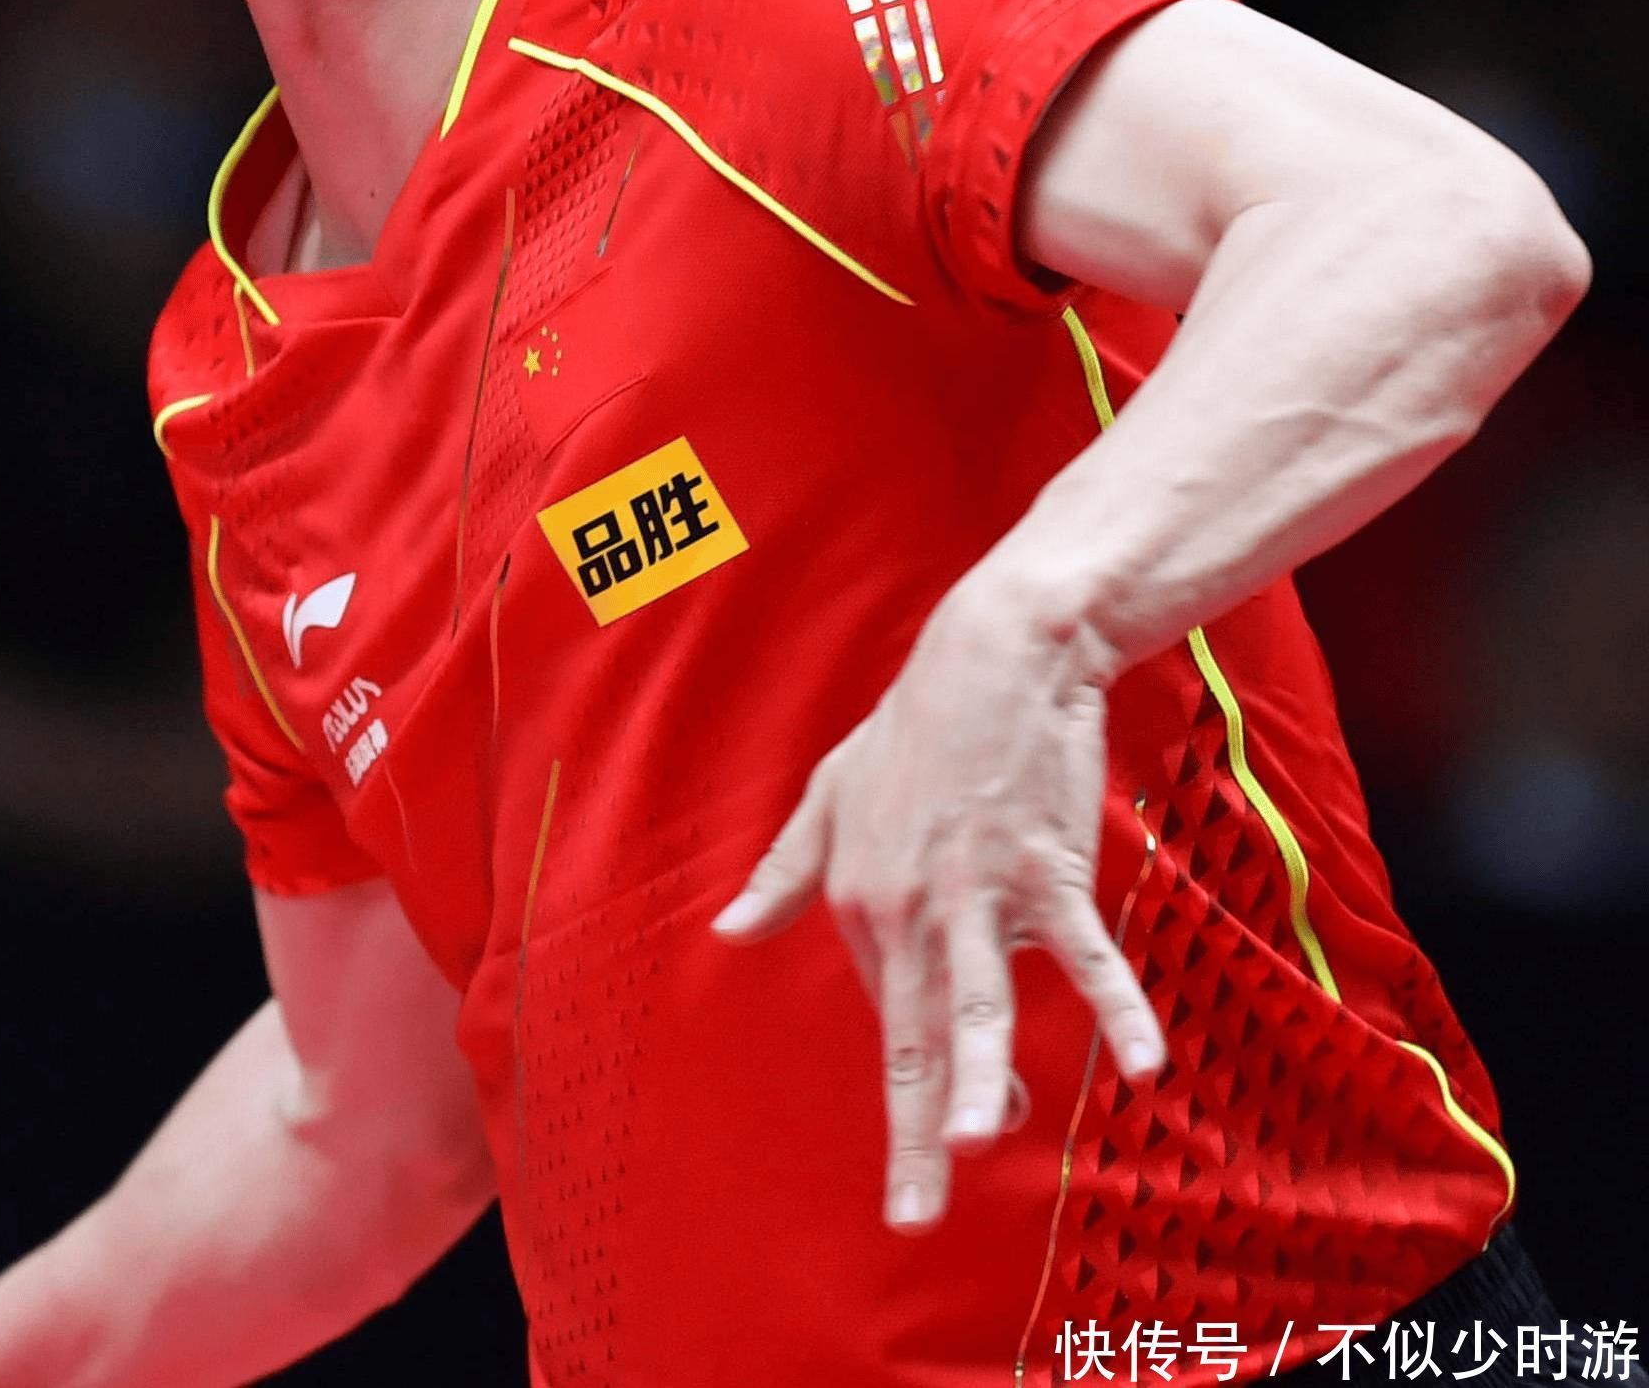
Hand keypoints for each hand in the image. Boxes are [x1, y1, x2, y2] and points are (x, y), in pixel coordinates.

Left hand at [709, 569, 1166, 1230]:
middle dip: (915, 1131)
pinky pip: (1083, 951)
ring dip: (977, 1071)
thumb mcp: (829, 796)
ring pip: (978, 998)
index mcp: (857, 898)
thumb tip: (726, 934)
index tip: (941, 1138)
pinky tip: (1143, 1064)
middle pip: (913, 1034)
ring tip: (974, 1141)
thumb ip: (783, 872)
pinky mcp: (1044, 866)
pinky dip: (1116, 1006)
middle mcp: (909, 905)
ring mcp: (979, 888)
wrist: (992, 655)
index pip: (887, 1011)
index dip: (916, 1076)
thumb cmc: (912, 728)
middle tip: (913, 1215)